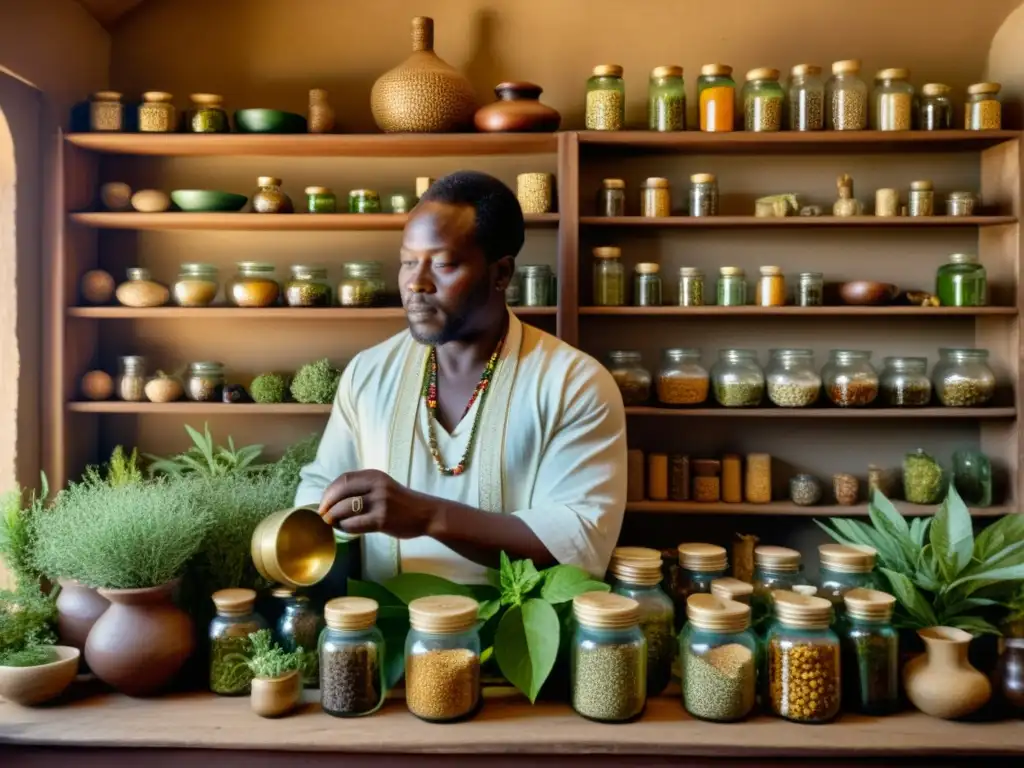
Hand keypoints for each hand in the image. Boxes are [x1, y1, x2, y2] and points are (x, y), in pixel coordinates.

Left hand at [318, 469, 432, 538]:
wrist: (426, 513)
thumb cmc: (402, 502)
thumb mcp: (383, 486)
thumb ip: (363, 488)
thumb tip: (333, 499)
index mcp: (375, 475)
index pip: (344, 479)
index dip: (329, 491)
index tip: (324, 502)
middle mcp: (376, 485)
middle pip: (341, 492)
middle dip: (327, 505)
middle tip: (322, 515)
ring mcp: (380, 502)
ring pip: (345, 508)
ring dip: (334, 517)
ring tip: (332, 523)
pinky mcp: (382, 520)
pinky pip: (355, 524)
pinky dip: (345, 527)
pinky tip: (345, 529)